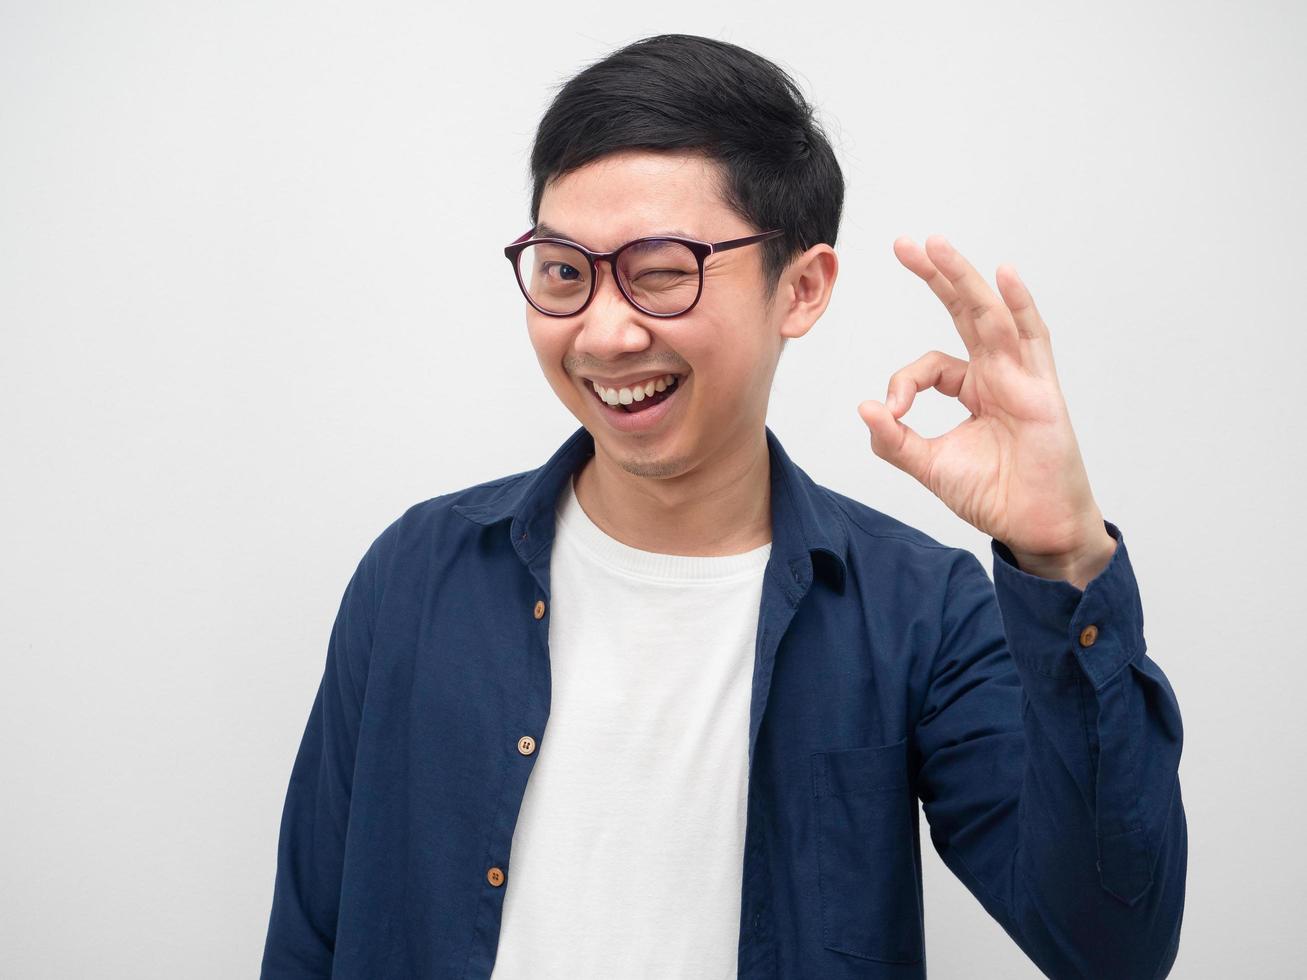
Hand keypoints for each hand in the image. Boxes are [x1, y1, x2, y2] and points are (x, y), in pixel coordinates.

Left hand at [857, 235, 1115, 586]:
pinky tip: (1004, 275)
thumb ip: (894, 440)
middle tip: (905, 243)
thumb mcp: (928, 466)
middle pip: (963, 312)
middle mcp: (997, 373)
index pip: (929, 365)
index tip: (892, 411)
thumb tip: (865, 407)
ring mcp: (1022, 377)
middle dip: (935, 276)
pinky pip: (1032, 340)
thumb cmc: (993, 495)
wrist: (1034, 527)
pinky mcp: (1042, 390)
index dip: (903, 381)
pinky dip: (1020, 306)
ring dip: (963, 278)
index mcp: (972, 388)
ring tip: (936, 245)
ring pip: (990, 316)